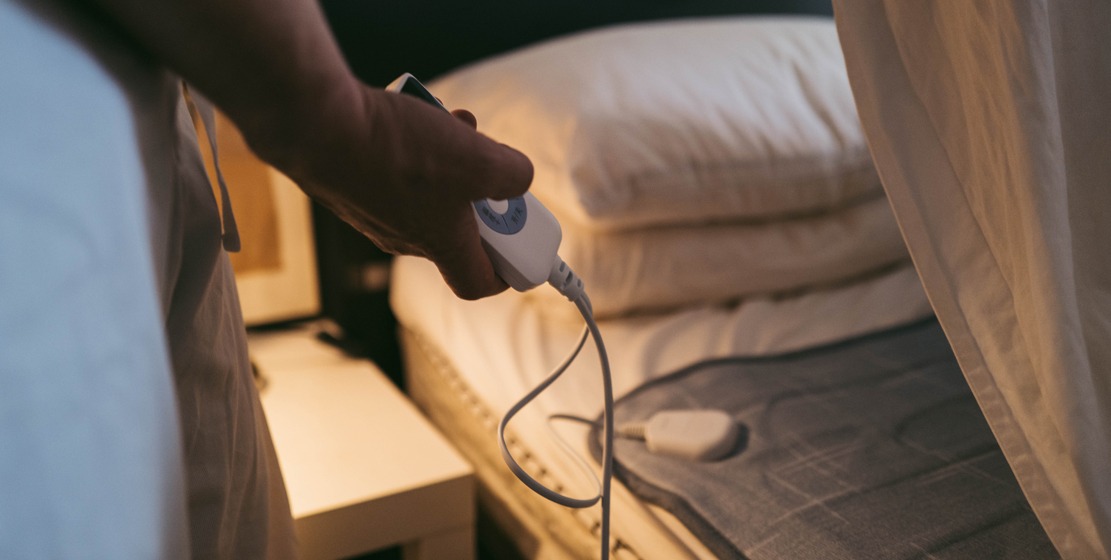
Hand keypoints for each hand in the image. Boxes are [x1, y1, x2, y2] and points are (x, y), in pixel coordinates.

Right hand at [251, 85, 532, 299]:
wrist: (318, 125)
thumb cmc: (396, 151)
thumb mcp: (479, 158)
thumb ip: (512, 175)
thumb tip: (517, 177)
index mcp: (438, 244)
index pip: (476, 284)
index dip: (505, 272)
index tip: (520, 246)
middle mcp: (404, 237)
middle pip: (457, 227)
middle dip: (481, 193)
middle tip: (490, 162)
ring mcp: (375, 211)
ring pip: (430, 191)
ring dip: (452, 160)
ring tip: (457, 126)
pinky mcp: (355, 183)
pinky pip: (399, 171)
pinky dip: (416, 147)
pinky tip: (418, 116)